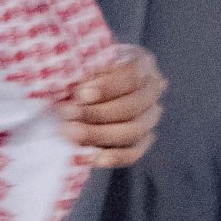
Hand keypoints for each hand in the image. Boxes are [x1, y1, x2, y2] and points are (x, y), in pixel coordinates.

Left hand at [60, 45, 165, 168]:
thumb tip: (75, 89)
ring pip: (133, 131)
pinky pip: (134, 153)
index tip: (80, 94)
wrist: (87, 89)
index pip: (132, 75)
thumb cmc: (86, 71)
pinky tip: (89, 156)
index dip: (107, 87)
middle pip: (132, 106)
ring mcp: (151, 117)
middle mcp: (153, 90)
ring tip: (71, 133)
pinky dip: (112, 157)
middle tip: (67, 115)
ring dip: (99, 135)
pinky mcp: (143, 140)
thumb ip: (84, 72)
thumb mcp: (85, 63)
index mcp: (143, 64)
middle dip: (96, 114)